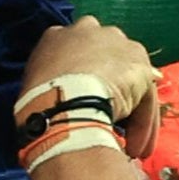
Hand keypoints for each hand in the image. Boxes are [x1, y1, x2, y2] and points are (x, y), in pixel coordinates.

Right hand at [22, 14, 161, 157]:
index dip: (84, 79)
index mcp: (60, 36)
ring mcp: (118, 43)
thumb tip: (64, 103)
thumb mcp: (35, 84)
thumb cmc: (37, 101)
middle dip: (111, 90)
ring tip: (129, 148)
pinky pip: (143, 98)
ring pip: (129, 81)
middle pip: (107, 63)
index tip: (84, 104)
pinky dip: (142, 124)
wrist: (63, 101)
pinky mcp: (140, 63)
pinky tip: (135, 148)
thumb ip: (52, 82)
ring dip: (131, 116)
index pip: (77, 54)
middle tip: (109, 123)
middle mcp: (91, 30)